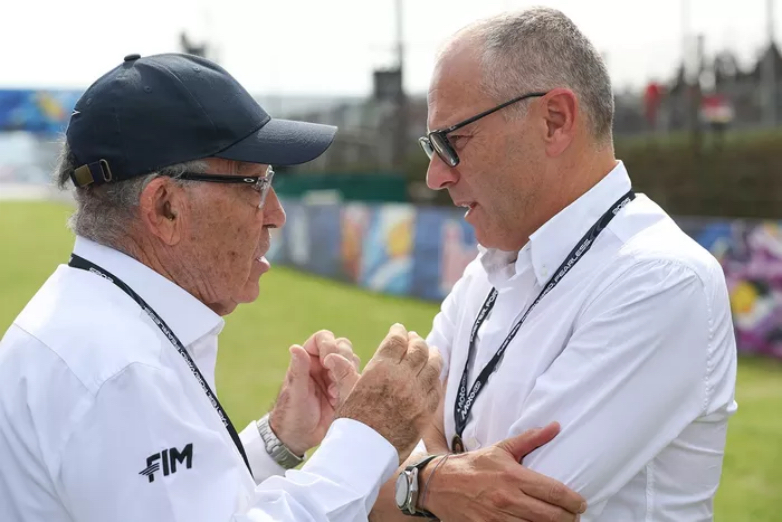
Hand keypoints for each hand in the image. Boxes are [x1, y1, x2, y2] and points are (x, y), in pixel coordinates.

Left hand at [269, 330, 359, 455]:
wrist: (300, 439)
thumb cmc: (291, 415)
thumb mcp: (296, 393)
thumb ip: (298, 370)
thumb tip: (295, 347)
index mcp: (308, 360)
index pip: (323, 338)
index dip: (329, 345)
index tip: (329, 361)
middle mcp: (322, 365)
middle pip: (342, 346)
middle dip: (343, 360)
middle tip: (333, 380)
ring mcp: (335, 376)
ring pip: (352, 361)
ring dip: (348, 374)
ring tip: (334, 394)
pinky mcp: (345, 389)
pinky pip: (357, 379)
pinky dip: (352, 386)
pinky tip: (340, 401)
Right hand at [335, 323, 442, 462]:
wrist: (365, 456)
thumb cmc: (350, 425)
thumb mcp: (344, 395)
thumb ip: (344, 373)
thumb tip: (333, 355)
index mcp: (381, 370)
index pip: (397, 340)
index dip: (399, 332)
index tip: (399, 330)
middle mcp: (403, 379)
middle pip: (419, 349)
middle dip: (416, 341)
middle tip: (414, 339)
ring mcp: (418, 395)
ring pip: (433, 365)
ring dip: (432, 355)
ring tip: (430, 352)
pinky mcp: (426, 412)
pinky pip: (436, 387)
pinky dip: (435, 377)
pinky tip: (431, 376)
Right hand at [419, 423, 586, 521]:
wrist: (439, 484)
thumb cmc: (474, 465)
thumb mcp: (501, 449)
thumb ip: (531, 439)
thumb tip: (556, 426)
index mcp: (513, 476)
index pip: (554, 491)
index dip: (573, 501)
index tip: (581, 503)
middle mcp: (508, 498)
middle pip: (551, 516)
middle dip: (569, 518)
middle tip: (574, 516)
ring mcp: (497, 518)